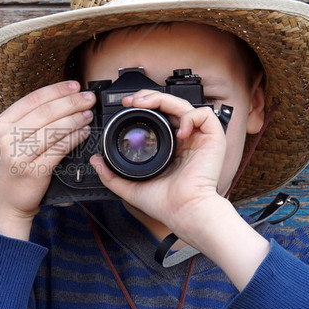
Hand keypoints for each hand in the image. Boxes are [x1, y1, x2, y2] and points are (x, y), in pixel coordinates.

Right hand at [0, 81, 95, 239]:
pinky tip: (83, 133)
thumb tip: (58, 101)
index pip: (33, 99)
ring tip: (89, 114)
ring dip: (76, 119)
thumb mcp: (7, 141)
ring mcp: (19, 155)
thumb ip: (26, 122)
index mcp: (1, 125)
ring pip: (54, 129)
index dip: (57, 90)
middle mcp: (7, 138)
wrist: (2, 204)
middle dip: (71, 102)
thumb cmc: (9, 170)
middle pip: (46, 112)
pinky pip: (59, 149)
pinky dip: (74, 138)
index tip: (74, 85)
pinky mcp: (34, 171)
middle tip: (88, 98)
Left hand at [89, 89, 227, 236]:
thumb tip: (96, 160)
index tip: (126, 106)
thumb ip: (111, 175)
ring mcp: (199, 137)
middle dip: (150, 96)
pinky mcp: (213, 139)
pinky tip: (180, 131)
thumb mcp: (130, 187)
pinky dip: (191, 116)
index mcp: (170, 146)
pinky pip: (205, 114)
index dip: (144, 106)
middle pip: (170, 105)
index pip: (159, 115)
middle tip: (132, 101)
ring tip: (146, 104)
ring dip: (164, 99)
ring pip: (184, 104)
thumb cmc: (165, 204)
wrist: (183, 212)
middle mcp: (185, 139)